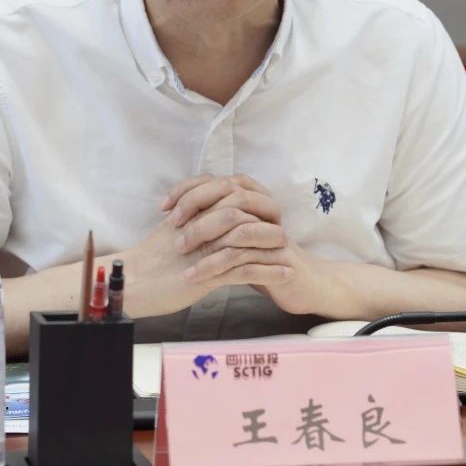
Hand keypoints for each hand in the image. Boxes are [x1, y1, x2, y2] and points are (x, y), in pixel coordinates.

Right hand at [118, 174, 289, 317]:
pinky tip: (285, 275)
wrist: (132, 283)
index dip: (249, 205)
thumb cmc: (148, 263)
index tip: (265, 217)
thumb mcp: (171, 233)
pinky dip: (269, 272)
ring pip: (248, 238)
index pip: (228, 198)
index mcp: (192, 213)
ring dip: (273, 247)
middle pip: (243, 212)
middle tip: (283, 231)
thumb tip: (210, 218)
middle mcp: (201, 226)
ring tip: (291, 256)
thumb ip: (191, 221)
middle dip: (266, 221)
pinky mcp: (209, 273)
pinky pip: (246, 269)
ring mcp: (206, 249)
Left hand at [165, 174, 337, 316]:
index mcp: (254, 198)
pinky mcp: (278, 259)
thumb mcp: (235, 235)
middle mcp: (266, 209)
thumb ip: (216, 217)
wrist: (302, 285)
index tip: (164, 207)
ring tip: (181, 254)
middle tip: (172, 230)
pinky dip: (216, 266)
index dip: (188, 189)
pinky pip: (244, 259)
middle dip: (196, 210)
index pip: (217, 181)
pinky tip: (196, 277)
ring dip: (205, 239)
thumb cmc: (262, 258)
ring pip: (237, 226)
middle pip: (229, 195)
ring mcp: (274, 233)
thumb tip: (180, 206)